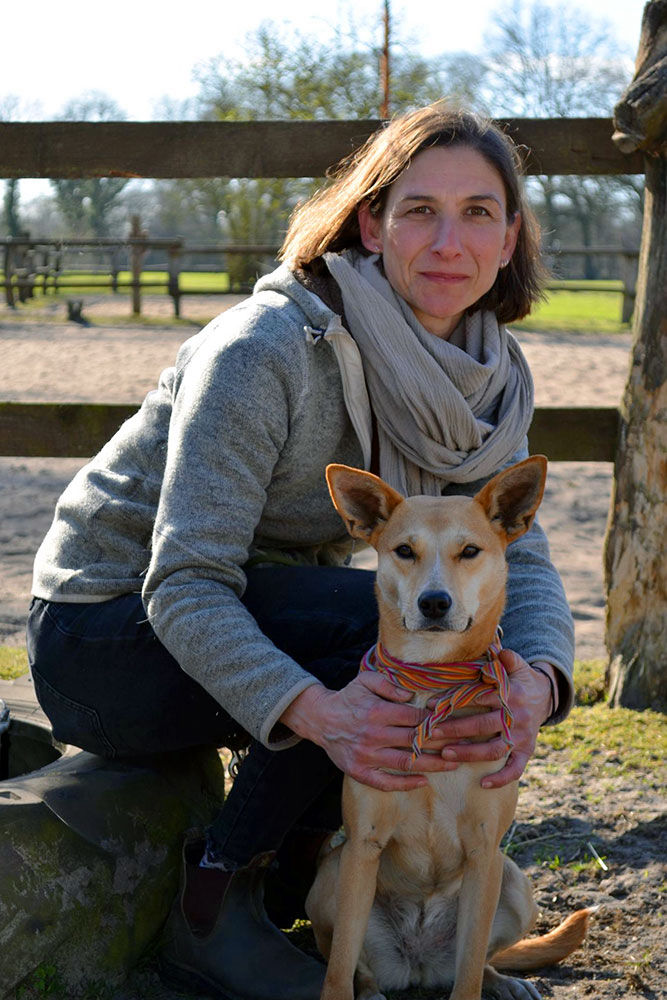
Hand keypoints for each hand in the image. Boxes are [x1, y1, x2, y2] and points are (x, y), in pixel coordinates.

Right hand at [279, 672, 459, 791]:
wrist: (320, 719)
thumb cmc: (348, 698)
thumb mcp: (366, 680)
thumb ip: (389, 685)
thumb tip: (411, 695)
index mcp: (377, 712)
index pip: (414, 718)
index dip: (435, 721)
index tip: (453, 723)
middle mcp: (373, 735)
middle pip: (414, 742)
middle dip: (442, 743)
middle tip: (464, 745)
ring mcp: (366, 756)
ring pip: (405, 763)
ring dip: (432, 764)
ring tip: (453, 764)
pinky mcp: (359, 772)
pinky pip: (385, 782)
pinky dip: (405, 784)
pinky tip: (423, 782)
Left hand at [433, 649, 555, 788]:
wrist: (546, 695)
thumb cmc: (520, 679)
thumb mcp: (517, 664)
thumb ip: (506, 658)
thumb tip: (496, 649)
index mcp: (509, 694)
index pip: (477, 698)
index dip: (454, 701)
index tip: (431, 706)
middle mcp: (515, 717)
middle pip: (482, 725)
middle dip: (454, 730)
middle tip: (431, 733)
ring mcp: (522, 736)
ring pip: (494, 750)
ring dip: (469, 754)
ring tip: (445, 755)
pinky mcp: (527, 751)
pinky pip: (516, 769)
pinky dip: (501, 778)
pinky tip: (483, 784)